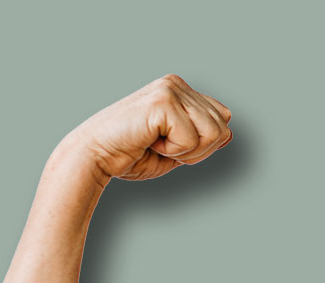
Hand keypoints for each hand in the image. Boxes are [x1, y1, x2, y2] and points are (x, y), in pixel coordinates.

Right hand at [59, 74, 232, 184]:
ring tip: (158, 144)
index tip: (173, 147)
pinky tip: (149, 141)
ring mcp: (170, 89)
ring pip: (213, 133)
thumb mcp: (175, 149)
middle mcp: (176, 84)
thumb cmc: (129, 155)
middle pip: (222, 127)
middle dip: (199, 151)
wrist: (95, 156)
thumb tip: (229, 133)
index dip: (205, 144)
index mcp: (179, 91)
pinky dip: (174, 151)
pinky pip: (192, 139)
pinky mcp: (163, 101)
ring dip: (188, 152)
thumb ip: (201, 140)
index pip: (222, 118)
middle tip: (164, 148)